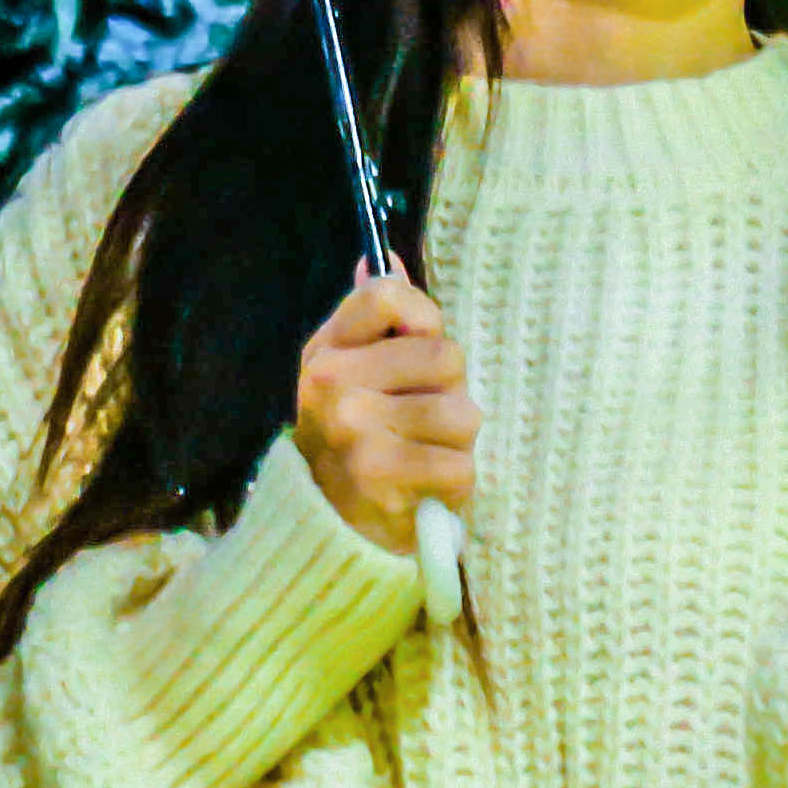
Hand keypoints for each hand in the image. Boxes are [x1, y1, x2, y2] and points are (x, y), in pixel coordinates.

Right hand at [292, 270, 474, 556]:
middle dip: (451, 391)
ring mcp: (353, 430)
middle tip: (421, 421)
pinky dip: (455, 483)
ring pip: (463, 412)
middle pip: (446, 356)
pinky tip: (426, 487)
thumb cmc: (356, 440)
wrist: (327, 531)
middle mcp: (331, 385)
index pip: (388, 295)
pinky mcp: (379, 477)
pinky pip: (462, 465)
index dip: (425, 319)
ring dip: (457, 442)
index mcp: (325, 352)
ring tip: (424, 455)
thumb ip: (373, 318)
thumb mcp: (350, 374)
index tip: (421, 347)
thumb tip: (384, 256)